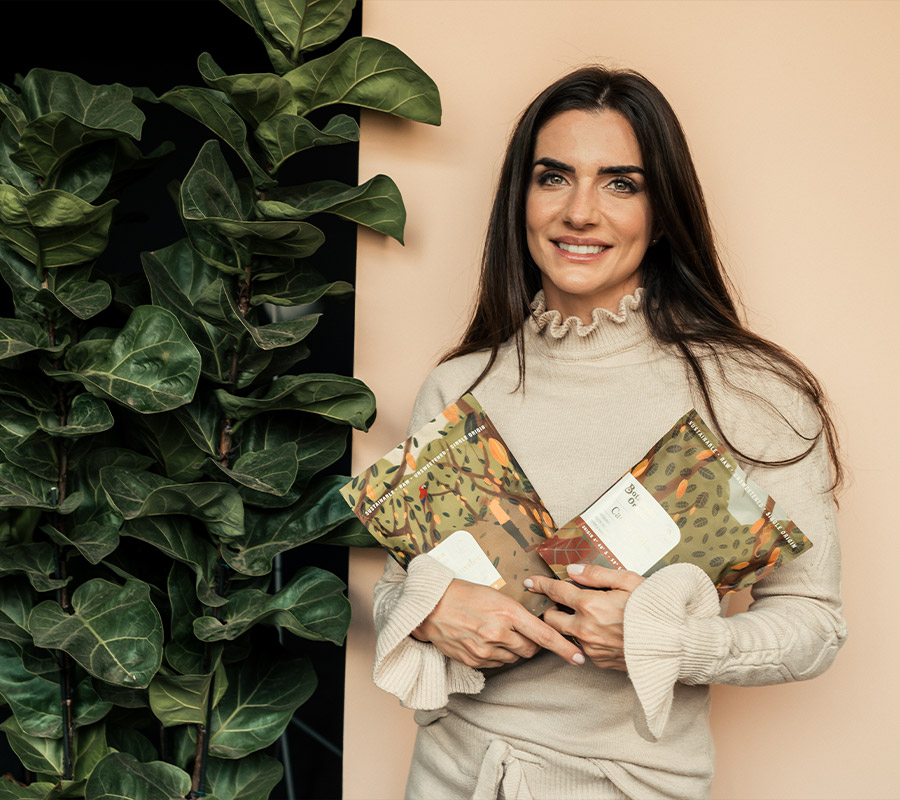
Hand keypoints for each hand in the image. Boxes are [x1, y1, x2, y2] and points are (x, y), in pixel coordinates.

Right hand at [411, 579, 585, 668]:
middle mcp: (498, 633)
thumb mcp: (495, 594)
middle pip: (531, 650)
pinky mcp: (473, 660)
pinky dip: (497, 655)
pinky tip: (485, 641)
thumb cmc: (463, 593)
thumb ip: (516, 612)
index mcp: (508, 612)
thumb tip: (535, 626)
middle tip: (524, 634)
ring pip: (514, 658)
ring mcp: (485, 649)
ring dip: (513, 650)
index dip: (564, 649)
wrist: (430, 606)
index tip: (579, 658)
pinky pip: (496, 664)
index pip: (544, 636)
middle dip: (532, 645)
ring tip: (497, 633)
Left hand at [525, 564, 643, 670]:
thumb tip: (572, 571)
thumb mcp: (628, 580)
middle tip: (560, 602)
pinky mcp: (600, 662)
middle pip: (551, 619)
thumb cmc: (654, 607)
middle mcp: (586, 629)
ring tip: (586, 616)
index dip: (541, 585)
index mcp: (590, 605)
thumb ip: (596, 574)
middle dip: (551, 609)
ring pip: (567, 635)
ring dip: (569, 625)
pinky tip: (602, 631)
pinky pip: (584, 648)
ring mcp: (592, 648)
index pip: (556, 592)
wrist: (674, 642)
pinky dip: (586, 638)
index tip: (530, 582)